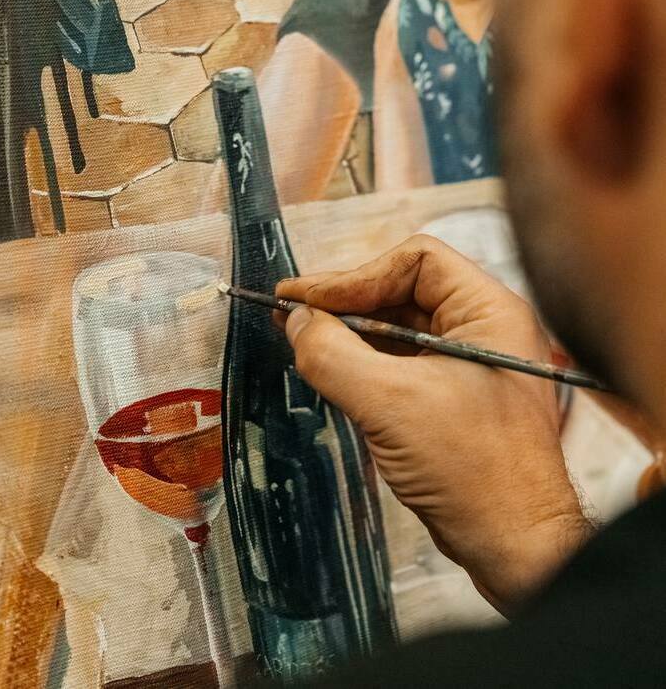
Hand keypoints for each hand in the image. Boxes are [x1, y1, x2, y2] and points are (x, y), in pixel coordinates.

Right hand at [277, 235, 592, 614]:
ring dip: (349, 332)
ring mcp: (466, 362)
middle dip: (346, 303)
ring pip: (395, 327)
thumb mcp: (389, 403)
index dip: (354, 275)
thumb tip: (295, 321)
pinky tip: (328, 367)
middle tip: (294, 314)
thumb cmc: (471, 469)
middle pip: (401, 291)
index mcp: (488, 312)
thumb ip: (332, 354)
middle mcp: (481, 328)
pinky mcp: (450, 394)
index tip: (304, 297)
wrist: (513, 544)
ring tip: (301, 337)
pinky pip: (398, 361)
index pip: (414, 261)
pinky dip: (361, 361)